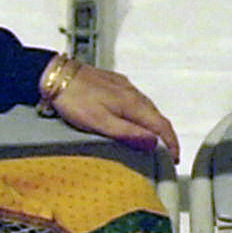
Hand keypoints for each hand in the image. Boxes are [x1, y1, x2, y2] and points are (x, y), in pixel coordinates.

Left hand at [51, 65, 180, 161]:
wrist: (56, 75)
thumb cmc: (74, 99)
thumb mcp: (100, 123)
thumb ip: (128, 134)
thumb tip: (155, 142)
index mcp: (132, 104)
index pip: (162, 125)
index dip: (172, 143)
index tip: (175, 157)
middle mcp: (132, 93)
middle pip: (157, 116)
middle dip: (166, 136)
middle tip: (167, 153)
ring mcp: (123, 86)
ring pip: (147, 107)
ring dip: (154, 124)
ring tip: (154, 139)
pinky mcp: (113, 83)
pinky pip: (135, 100)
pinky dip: (142, 113)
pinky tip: (134, 118)